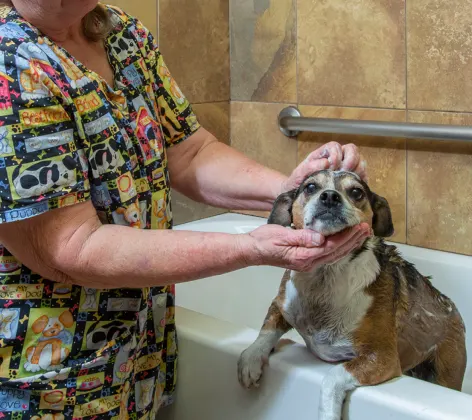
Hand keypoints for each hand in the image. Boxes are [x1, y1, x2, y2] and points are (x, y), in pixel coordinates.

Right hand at [243, 223, 370, 271]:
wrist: (252, 251)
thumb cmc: (264, 241)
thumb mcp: (282, 235)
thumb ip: (302, 237)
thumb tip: (321, 237)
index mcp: (303, 256)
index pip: (331, 246)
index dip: (346, 237)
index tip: (358, 226)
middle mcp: (308, 263)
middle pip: (336, 252)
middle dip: (353, 240)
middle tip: (366, 228)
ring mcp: (307, 263)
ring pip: (334, 255)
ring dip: (349, 244)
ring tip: (361, 234)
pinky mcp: (305, 261)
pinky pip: (327, 255)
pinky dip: (339, 248)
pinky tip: (345, 243)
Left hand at [281, 142, 366, 192]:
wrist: (298, 195)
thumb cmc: (298, 183)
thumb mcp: (299, 175)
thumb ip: (309, 167)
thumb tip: (325, 163)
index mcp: (323, 154)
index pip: (335, 146)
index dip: (336, 155)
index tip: (331, 167)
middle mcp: (336, 158)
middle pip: (351, 149)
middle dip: (350, 159)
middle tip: (344, 171)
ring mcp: (345, 168)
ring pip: (359, 160)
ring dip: (357, 168)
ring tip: (349, 178)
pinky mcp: (351, 179)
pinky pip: (362, 174)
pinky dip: (361, 178)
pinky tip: (354, 185)